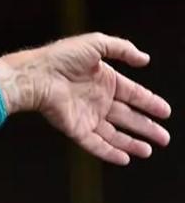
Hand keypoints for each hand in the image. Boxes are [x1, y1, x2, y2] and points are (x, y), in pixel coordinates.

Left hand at [0, 33, 170, 164]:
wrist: (36, 75)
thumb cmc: (61, 57)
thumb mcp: (97, 44)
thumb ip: (123, 49)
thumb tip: (145, 59)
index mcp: (105, 81)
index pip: (134, 95)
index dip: (150, 103)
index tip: (166, 112)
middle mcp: (98, 100)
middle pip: (128, 118)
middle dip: (147, 128)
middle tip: (164, 138)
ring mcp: (87, 116)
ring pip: (114, 134)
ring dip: (132, 143)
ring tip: (148, 151)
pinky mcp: (75, 128)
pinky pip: (95, 144)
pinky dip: (110, 152)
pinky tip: (125, 158)